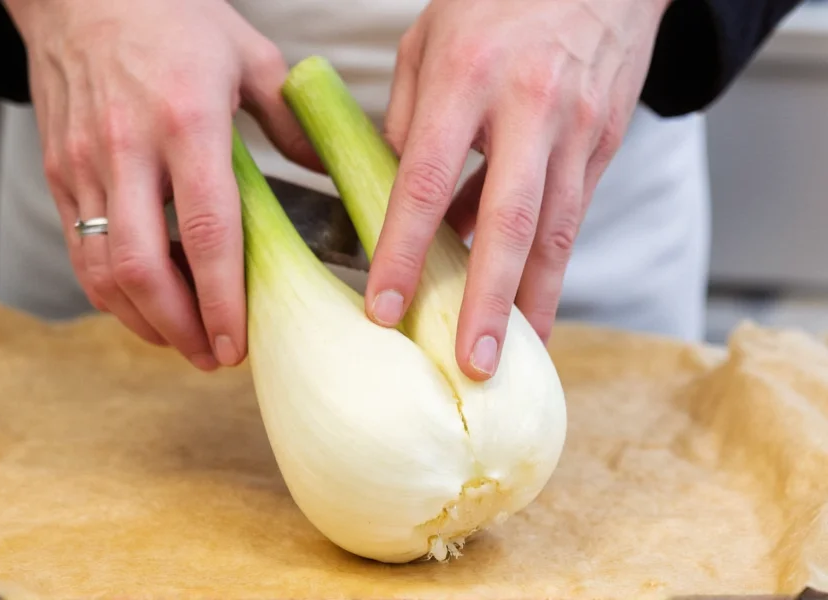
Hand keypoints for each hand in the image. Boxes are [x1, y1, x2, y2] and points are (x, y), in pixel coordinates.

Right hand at [2, 0, 319, 369]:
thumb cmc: (171, 16)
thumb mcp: (249, 56)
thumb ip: (291, 121)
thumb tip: (328, 172)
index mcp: (188, 123)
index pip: (209, 231)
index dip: (223, 298)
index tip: (240, 340)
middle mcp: (129, 149)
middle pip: (145, 268)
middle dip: (180, 328)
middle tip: (214, 356)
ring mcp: (85, 164)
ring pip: (103, 269)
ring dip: (142, 319)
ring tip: (182, 341)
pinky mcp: (58, 171)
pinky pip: (79, 249)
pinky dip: (111, 290)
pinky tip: (144, 303)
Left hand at [367, 0, 669, 378]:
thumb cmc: (498, 1)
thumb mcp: (429, 41)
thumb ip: (406, 118)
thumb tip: (394, 193)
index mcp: (467, 76)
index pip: (424, 179)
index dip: (402, 249)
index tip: (385, 308)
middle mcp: (528, 107)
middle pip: (507, 223)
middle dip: (487, 303)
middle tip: (472, 364)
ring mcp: (576, 129)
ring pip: (556, 233)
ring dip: (533, 302)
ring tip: (514, 360)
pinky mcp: (605, 144)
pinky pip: (572, 216)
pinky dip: (549, 266)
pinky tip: (531, 304)